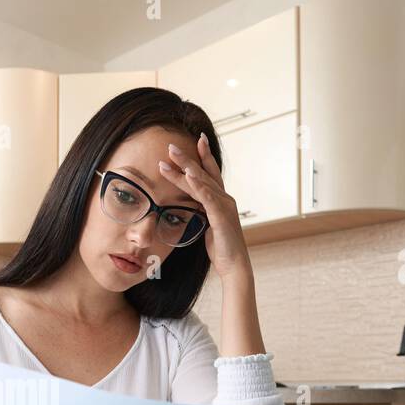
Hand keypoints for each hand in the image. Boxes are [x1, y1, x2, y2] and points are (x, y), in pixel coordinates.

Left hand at [160, 134, 252, 281]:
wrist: (234, 265)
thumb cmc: (222, 247)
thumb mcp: (209, 224)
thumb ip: (203, 211)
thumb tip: (193, 204)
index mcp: (221, 200)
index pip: (210, 173)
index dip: (203, 156)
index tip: (197, 139)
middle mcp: (225, 199)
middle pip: (203, 173)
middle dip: (187, 158)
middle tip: (171, 145)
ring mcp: (224, 207)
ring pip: (203, 182)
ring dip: (186, 168)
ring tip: (172, 156)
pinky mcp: (221, 217)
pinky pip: (208, 198)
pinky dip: (198, 186)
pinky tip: (189, 176)